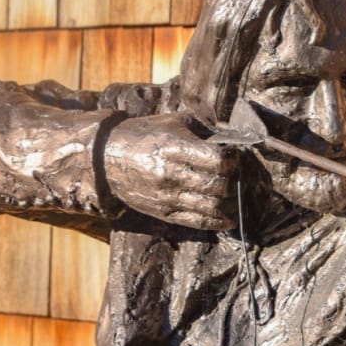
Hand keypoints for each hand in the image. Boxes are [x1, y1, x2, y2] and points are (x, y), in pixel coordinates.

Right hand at [103, 113, 240, 229]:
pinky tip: (229, 219)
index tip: (235, 158)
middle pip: (217, 185)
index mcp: (174, 148)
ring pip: (211, 206)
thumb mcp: (173, 122)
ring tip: (235, 196)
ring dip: (229, 204)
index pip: (217, 160)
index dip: (233, 161)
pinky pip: (196, 222)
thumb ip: (203, 128)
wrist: (107, 157)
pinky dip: (217, 222)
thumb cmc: (145, 135)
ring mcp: (166, 196)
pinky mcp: (163, 213)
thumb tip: (234, 136)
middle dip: (234, 182)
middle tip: (238, 177)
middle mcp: (171, 174)